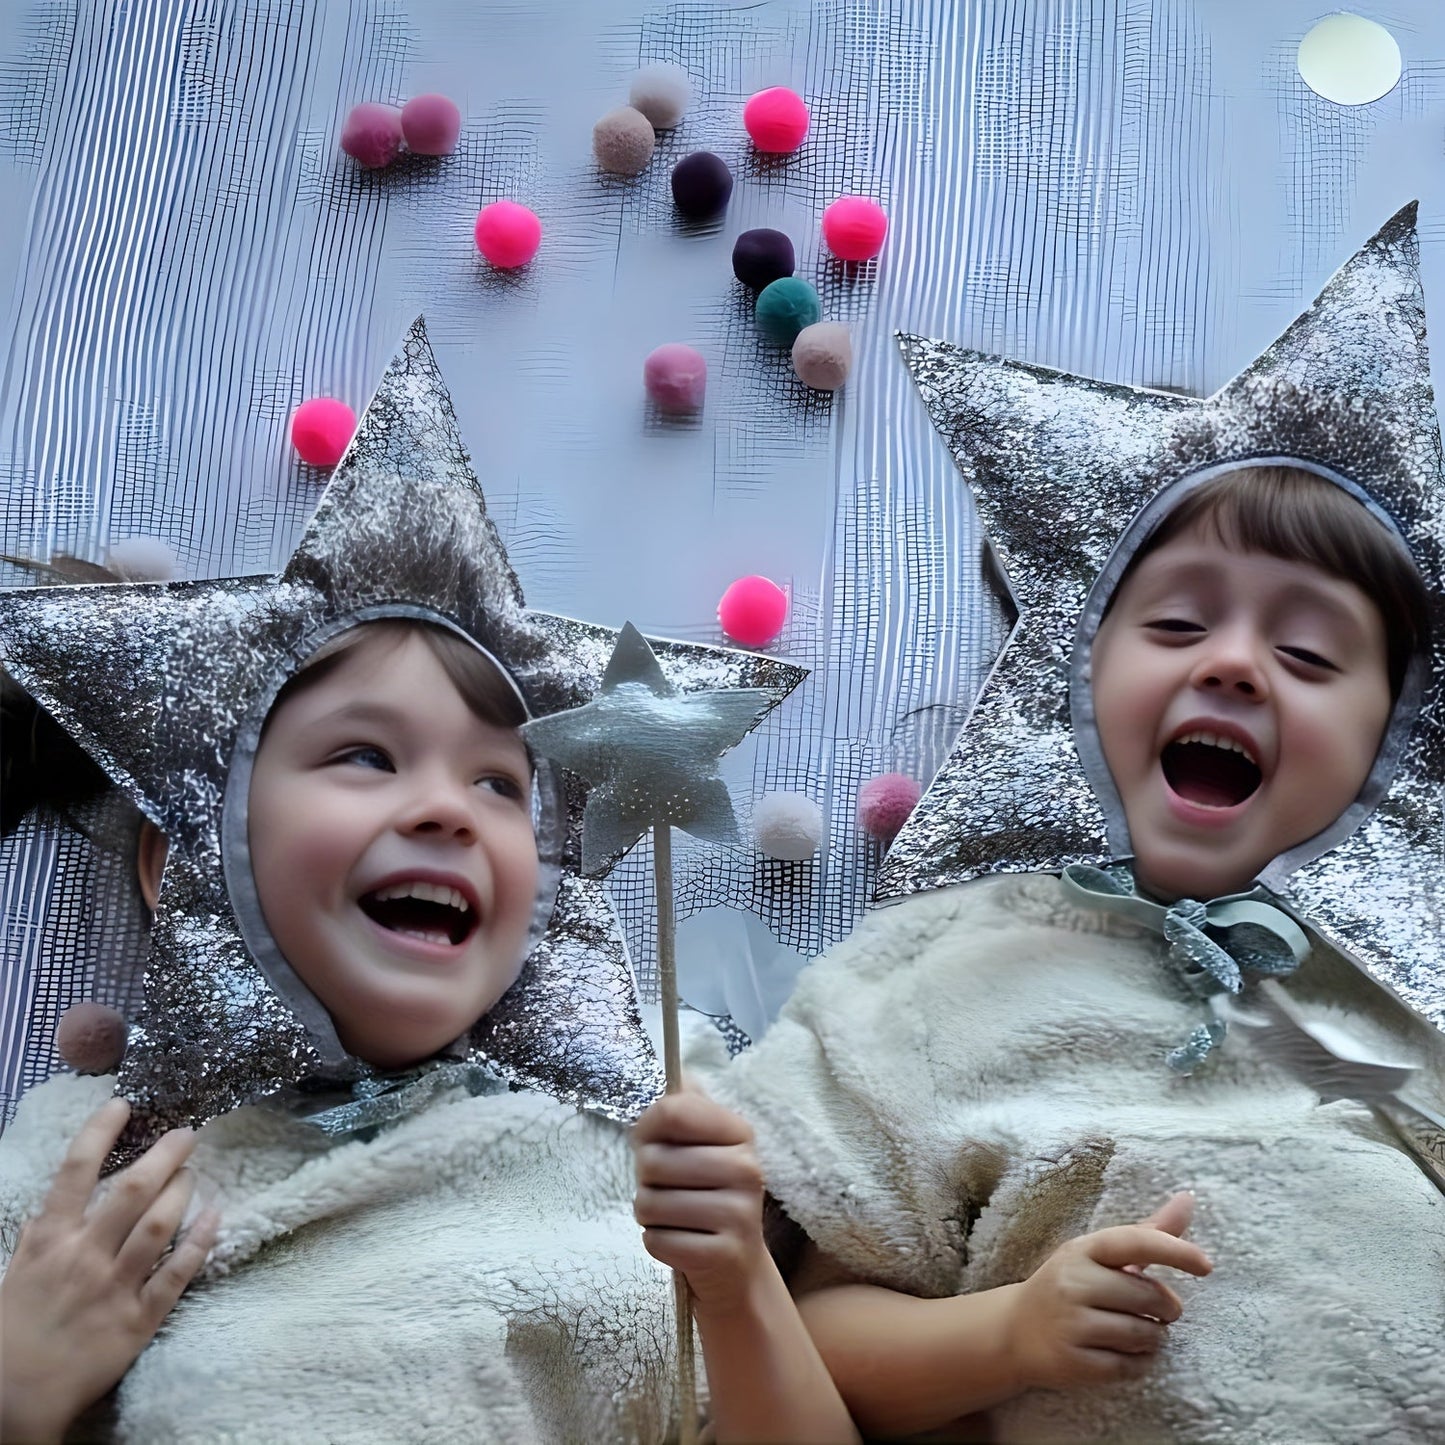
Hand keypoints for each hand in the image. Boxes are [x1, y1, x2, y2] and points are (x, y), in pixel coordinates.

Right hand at [0, 1098, 219, 1444]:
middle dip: (164, 1155)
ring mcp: (115, 1286)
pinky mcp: (139, 1319)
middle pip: (132, 1190)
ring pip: (160, 1224)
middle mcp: (85, 1256)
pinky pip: (178, 1273)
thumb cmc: (12, 1332)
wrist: (12, 1400)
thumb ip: (37, 1238)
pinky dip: (201, 1241)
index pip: (74, 1171)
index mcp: (49, 1241)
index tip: (122, 1104)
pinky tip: (217, 1215)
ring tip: (193, 1171)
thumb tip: (52, 1207)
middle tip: (186, 1134)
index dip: (100, 1132)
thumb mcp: (14, 1276)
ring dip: (182, 1191)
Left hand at [631, 1085, 769, 1317]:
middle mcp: (746, 1168)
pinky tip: (681, 1241)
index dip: (647, 1128)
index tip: (654, 1142)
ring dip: (648, 1213)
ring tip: (674, 1216)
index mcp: (740, 1132)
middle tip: (668, 1188)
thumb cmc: (706, 1194)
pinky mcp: (722, 1254)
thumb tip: (681, 1074)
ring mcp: (739, 1214)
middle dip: (646, 1179)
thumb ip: (686, 1109)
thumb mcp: (701, 1146)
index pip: (672, 1112)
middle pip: (653, 1161)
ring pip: (650, 1203)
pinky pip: (656, 1240)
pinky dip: (657, 1242)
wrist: (735, 1266)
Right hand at [1002, 1192, 1212, 1390]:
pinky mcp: (1072, 1361)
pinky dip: (1139, 1364)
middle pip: (1148, 1296)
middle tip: (1159, 1311)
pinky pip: (1129, 1367)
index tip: (1206, 1265)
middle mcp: (1073, 1282)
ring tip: (1138, 1332)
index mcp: (1083, 1249)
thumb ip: (1147, 1233)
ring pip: (1143, 1334)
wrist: (1014, 1330)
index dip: (1175, 1251)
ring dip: (1153, 1338)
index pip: (1136, 1242)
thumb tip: (1189, 1198)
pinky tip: (1126, 1355)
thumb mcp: (1099, 1255)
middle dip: (1166, 1308)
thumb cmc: (1070, 1286)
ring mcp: (1070, 1323)